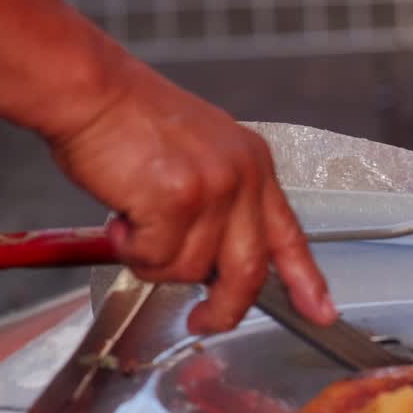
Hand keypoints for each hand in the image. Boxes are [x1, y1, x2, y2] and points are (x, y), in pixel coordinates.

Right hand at [48, 61, 337, 333]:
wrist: (91, 90)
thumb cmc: (130, 120)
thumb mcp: (201, 155)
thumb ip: (220, 205)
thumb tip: (214, 264)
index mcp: (254, 167)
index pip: (289, 235)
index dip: (306, 281)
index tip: (322, 313)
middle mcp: (242, 179)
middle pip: (249, 270)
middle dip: (224, 308)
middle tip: (202, 322)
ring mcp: (213, 191)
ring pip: (190, 269)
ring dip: (154, 262)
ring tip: (132, 225)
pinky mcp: (176, 201)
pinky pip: (156, 258)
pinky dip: (131, 250)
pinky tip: (121, 219)